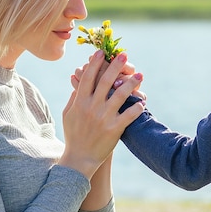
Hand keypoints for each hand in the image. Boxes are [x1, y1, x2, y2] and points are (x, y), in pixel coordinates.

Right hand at [60, 50, 143, 178]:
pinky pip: (128, 115)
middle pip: (105, 81)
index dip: (95, 63)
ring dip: (131, 83)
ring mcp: (103, 118)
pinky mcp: (114, 129)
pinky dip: (136, 108)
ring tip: (139, 75)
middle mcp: (91, 107)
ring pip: (120, 95)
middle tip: (124, 55)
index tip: (102, 52)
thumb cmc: (73, 135)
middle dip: (115, 66)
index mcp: (80, 102)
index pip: (88, 77)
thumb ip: (74, 97)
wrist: (79, 159)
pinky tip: (143, 102)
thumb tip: (77, 80)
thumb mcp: (68, 114)